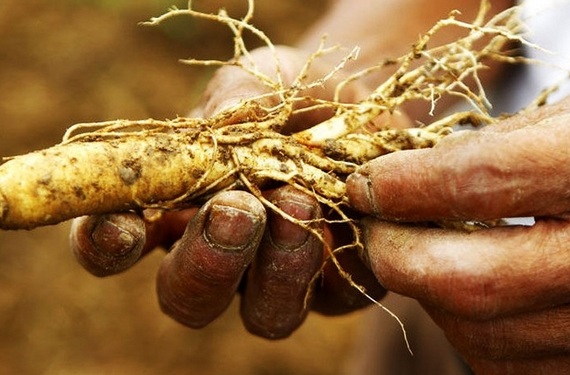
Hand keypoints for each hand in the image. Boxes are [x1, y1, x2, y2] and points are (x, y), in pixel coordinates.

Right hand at [70, 46, 385, 338]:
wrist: (367, 108)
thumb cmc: (295, 95)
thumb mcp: (265, 78)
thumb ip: (238, 94)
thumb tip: (224, 117)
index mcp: (177, 209)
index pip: (120, 243)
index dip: (106, 244)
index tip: (121, 224)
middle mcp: (222, 256)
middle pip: (188, 296)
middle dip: (206, 261)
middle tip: (234, 210)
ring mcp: (281, 279)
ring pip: (265, 315)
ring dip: (276, 269)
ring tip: (300, 205)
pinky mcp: (340, 285)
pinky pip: (335, 295)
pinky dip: (336, 261)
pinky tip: (346, 217)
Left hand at [346, 93, 569, 373]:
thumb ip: (495, 144)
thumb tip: (406, 176)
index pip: (478, 181)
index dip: (402, 184)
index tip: (362, 183)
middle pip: (463, 278)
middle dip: (394, 251)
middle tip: (374, 224)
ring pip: (470, 328)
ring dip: (426, 287)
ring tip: (425, 249)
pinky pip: (497, 357)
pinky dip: (463, 320)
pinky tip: (470, 284)